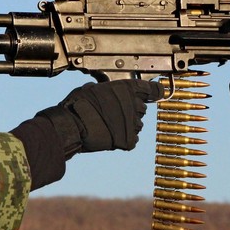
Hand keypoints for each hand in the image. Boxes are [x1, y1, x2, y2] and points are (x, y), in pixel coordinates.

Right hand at [46, 79, 164, 154]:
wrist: (71, 127)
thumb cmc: (78, 105)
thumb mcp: (92, 88)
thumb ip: (107, 90)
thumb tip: (107, 91)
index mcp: (127, 89)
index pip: (151, 89)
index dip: (155, 91)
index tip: (158, 92)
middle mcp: (134, 105)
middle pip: (142, 108)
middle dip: (132, 110)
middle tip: (115, 113)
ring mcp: (133, 124)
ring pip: (137, 125)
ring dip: (127, 125)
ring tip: (110, 125)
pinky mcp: (129, 140)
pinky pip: (133, 139)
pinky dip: (124, 138)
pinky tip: (111, 135)